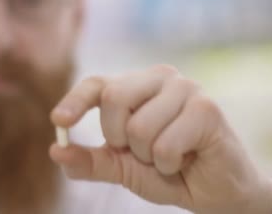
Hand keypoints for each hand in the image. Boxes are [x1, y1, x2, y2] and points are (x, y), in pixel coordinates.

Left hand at [50, 65, 271, 213]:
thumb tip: (55, 151)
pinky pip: (164, 146)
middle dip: (119, 139)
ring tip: (170, 157)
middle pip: (113, 99)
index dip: (75, 101)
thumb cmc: (167, 172)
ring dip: (149, 158)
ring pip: (138, 128)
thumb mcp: (122, 169)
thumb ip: (91, 161)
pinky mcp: (207, 108)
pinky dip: (169, 165)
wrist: (215, 194)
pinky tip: (187, 160)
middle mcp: (160, 78)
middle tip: (142, 152)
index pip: (97, 84)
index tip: (59, 120)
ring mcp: (185, 89)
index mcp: (136, 85)